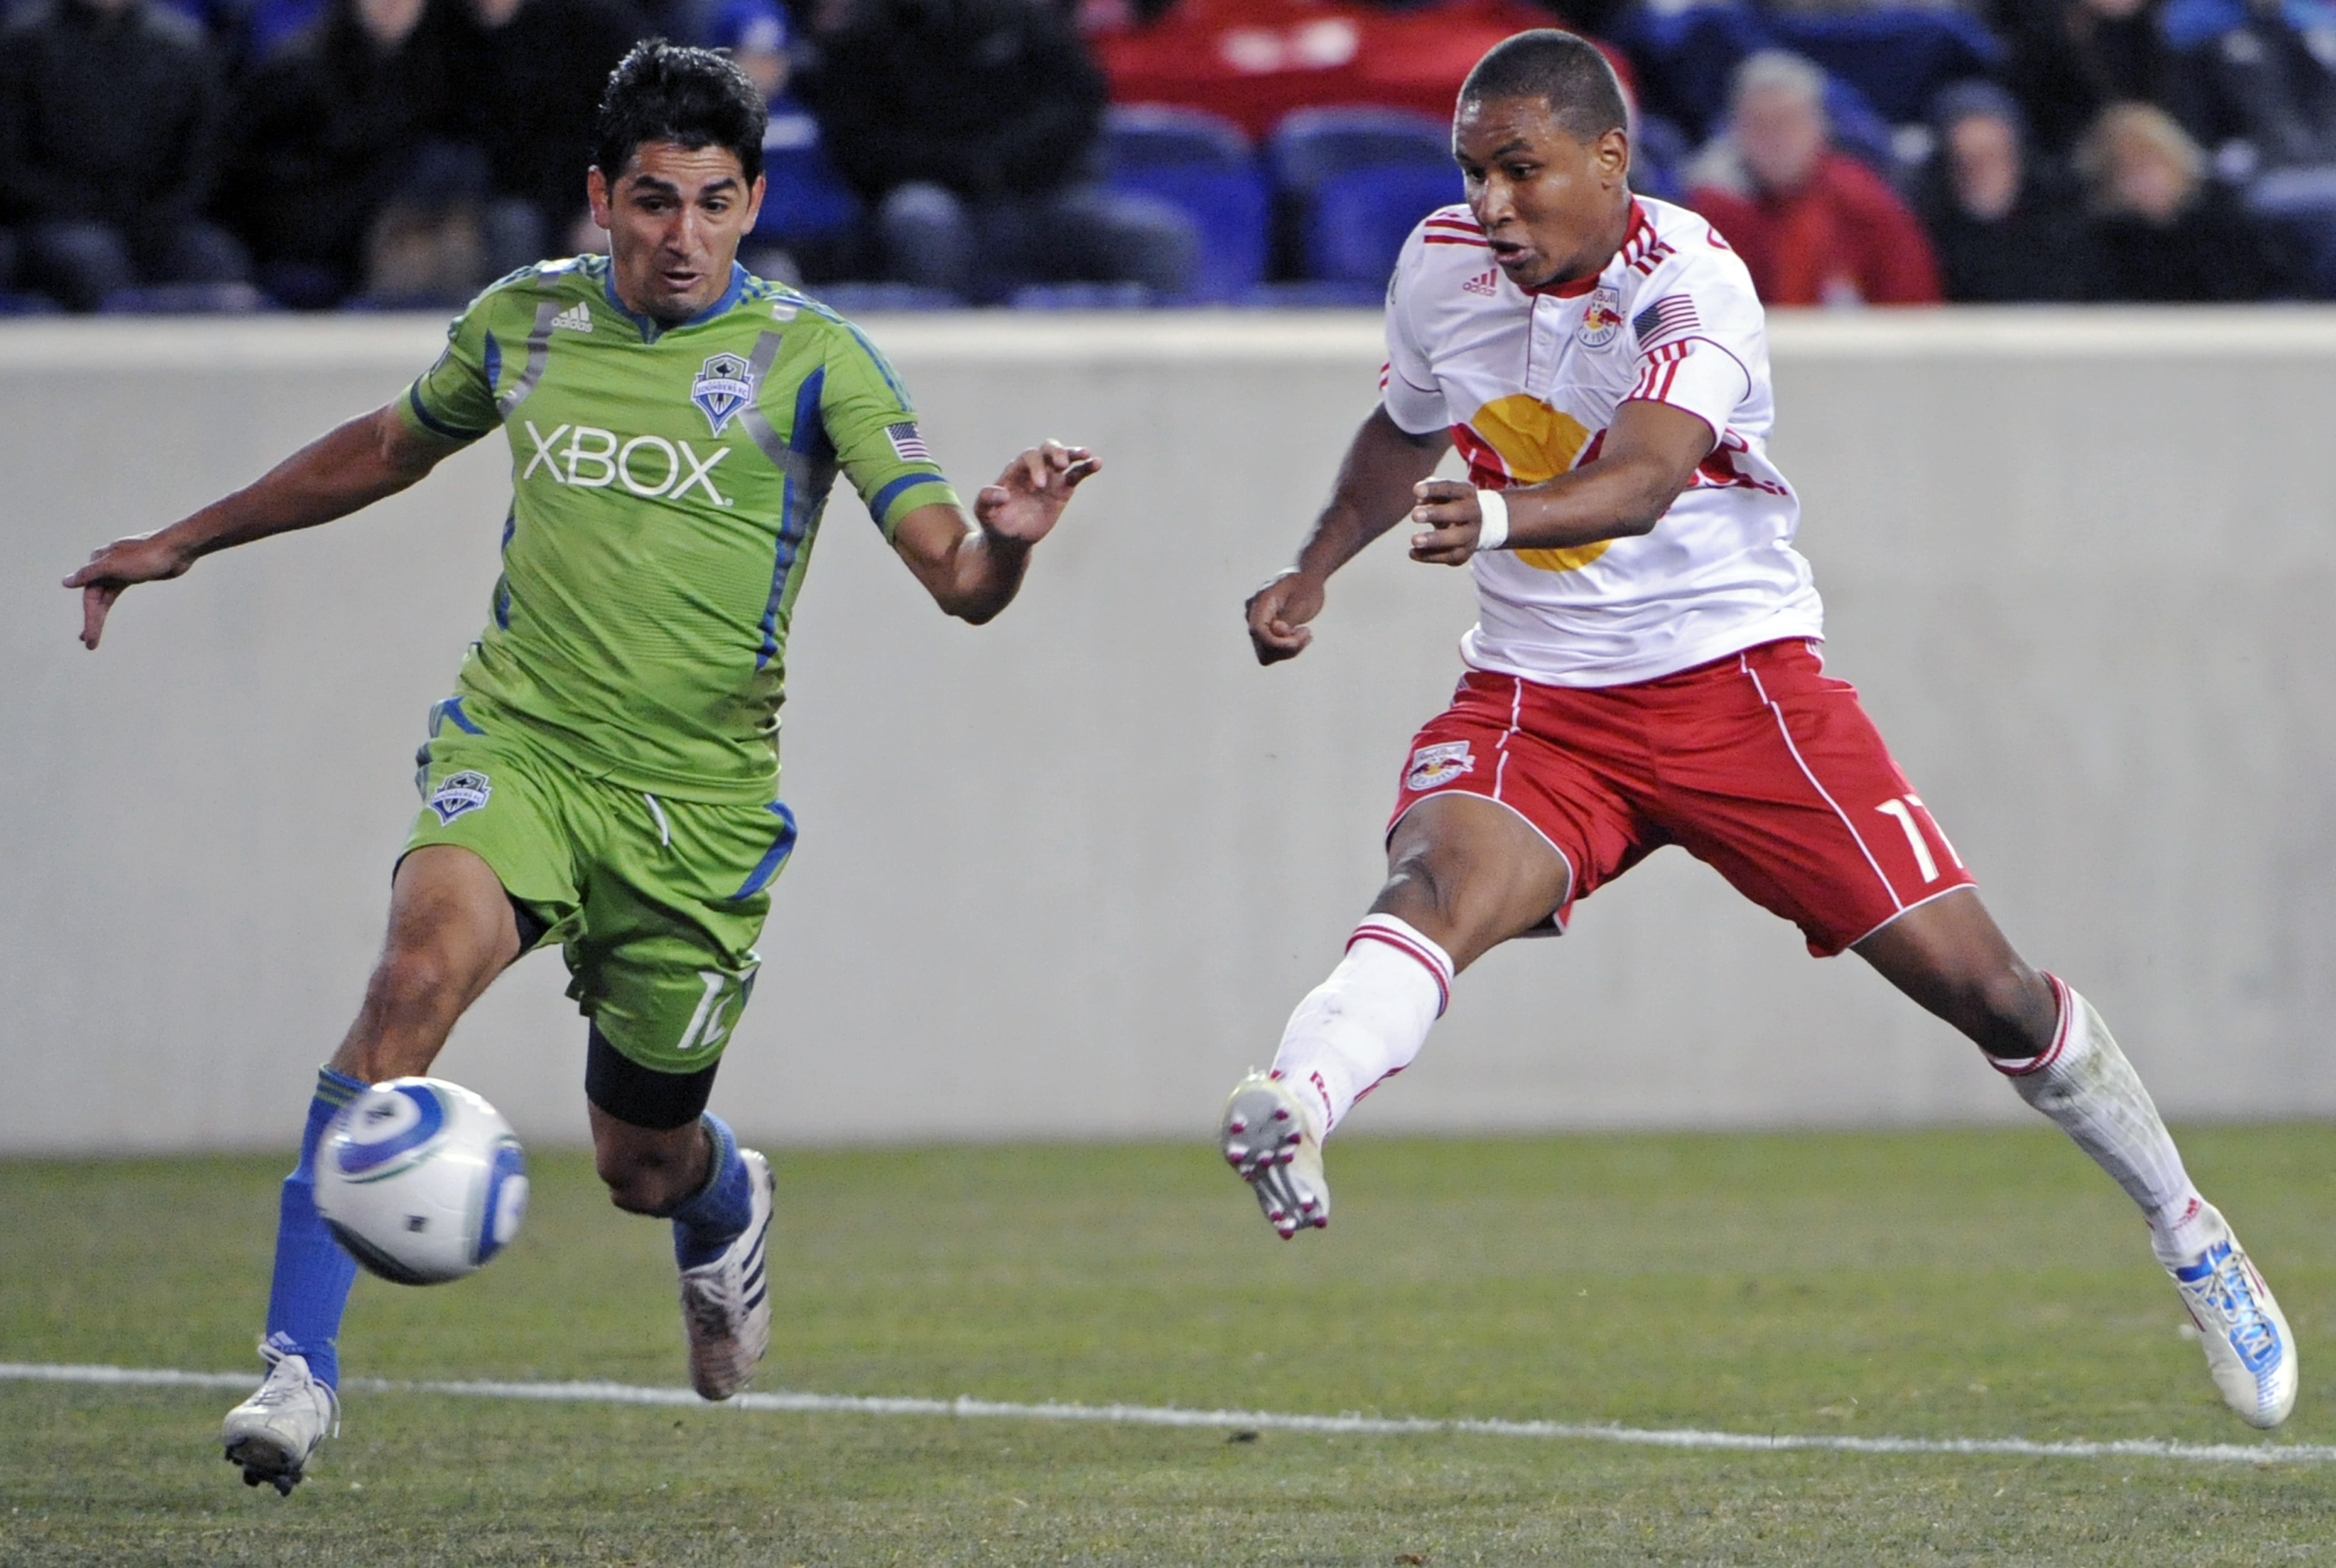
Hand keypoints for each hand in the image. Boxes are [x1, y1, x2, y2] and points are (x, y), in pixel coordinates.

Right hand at [62, 532, 195, 649]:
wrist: (178, 548)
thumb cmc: (148, 556)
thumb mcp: (116, 566)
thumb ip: (90, 573)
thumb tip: (65, 582)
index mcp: (98, 560)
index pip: (90, 596)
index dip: (90, 618)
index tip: (89, 638)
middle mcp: (106, 564)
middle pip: (96, 598)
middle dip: (93, 620)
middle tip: (89, 643)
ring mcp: (121, 569)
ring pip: (105, 596)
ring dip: (99, 614)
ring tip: (93, 634)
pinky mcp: (135, 573)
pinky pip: (116, 591)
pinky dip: (109, 601)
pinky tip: (103, 610)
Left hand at [973, 439, 1100, 545]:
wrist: (1010, 538)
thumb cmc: (994, 522)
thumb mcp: (983, 511)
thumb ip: (987, 498)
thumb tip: (1003, 494)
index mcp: (1016, 470)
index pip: (1029, 458)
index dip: (1036, 467)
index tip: (1040, 486)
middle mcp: (1034, 469)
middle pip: (1047, 449)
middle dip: (1056, 453)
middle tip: (1061, 465)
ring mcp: (1050, 478)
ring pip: (1065, 458)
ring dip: (1074, 454)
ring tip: (1086, 455)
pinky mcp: (1063, 490)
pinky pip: (1077, 475)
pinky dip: (1087, 468)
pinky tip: (1097, 463)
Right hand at [1245, 568, 1325, 664]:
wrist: (1306, 578)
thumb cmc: (1306, 586)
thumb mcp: (1303, 599)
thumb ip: (1289, 616)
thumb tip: (1277, 630)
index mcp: (1262, 600)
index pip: (1258, 631)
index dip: (1277, 643)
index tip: (1298, 641)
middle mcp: (1253, 613)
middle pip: (1262, 645)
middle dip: (1286, 647)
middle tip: (1307, 633)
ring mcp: (1257, 623)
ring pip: (1266, 653)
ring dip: (1289, 650)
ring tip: (1305, 633)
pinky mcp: (1264, 632)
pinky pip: (1271, 651)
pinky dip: (1288, 649)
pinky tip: (1300, 636)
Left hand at [1408, 478, 1482, 565]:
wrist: (1480, 525)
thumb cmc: (1452, 504)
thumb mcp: (1444, 495)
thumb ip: (1431, 494)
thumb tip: (1420, 500)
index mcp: (1467, 494)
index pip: (1451, 489)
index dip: (1434, 489)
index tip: (1416, 490)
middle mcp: (1473, 514)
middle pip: (1457, 513)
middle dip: (1436, 514)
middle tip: (1414, 515)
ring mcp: (1471, 535)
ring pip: (1455, 538)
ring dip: (1434, 540)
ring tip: (1414, 540)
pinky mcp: (1465, 553)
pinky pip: (1448, 556)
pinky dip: (1429, 556)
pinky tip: (1412, 553)